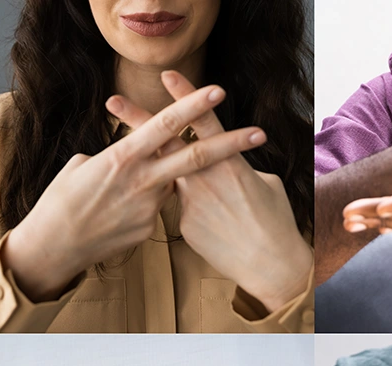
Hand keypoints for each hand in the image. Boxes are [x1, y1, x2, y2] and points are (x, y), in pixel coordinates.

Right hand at [1, 84, 265, 302]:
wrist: (53, 245)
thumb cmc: (61, 199)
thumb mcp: (85, 167)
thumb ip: (119, 158)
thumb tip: (135, 154)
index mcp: (123, 156)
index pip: (165, 125)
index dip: (192, 107)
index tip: (217, 92)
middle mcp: (141, 179)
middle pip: (196, 157)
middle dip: (230, 144)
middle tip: (259, 133)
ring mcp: (149, 206)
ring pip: (171, 184)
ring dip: (164, 182)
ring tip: (122, 194)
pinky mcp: (149, 228)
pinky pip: (154, 210)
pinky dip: (142, 208)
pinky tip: (114, 220)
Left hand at [108, 71, 313, 312]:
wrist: (270, 264)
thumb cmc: (277, 222)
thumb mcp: (266, 185)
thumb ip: (239, 169)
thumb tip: (225, 165)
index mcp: (230, 163)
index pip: (203, 121)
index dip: (186, 96)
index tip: (167, 75)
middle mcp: (204, 177)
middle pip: (166, 142)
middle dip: (137, 119)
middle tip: (113, 101)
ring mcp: (190, 201)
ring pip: (173, 178)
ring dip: (158, 171)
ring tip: (145, 169)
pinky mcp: (184, 223)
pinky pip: (185, 210)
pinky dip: (199, 215)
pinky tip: (218, 232)